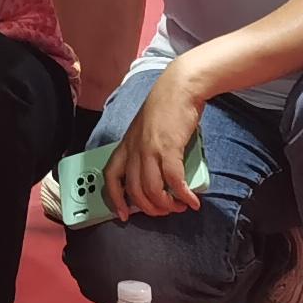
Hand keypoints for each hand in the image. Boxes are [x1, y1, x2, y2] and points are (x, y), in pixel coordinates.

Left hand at [104, 61, 210, 220]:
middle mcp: (134, 149)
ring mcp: (150, 149)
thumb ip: (146, 151)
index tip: (122, 215)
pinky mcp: (168, 148)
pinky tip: (192, 201)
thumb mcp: (146, 131)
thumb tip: (158, 176)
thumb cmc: (165, 108)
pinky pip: (173, 181)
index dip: (115, 199)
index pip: (111, 176)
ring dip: (167, 205)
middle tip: (165, 210)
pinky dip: (183, 195)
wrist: (178, 88)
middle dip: (149, 208)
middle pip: (134, 190)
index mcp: (126, 145)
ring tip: (180, 206)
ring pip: (152, 190)